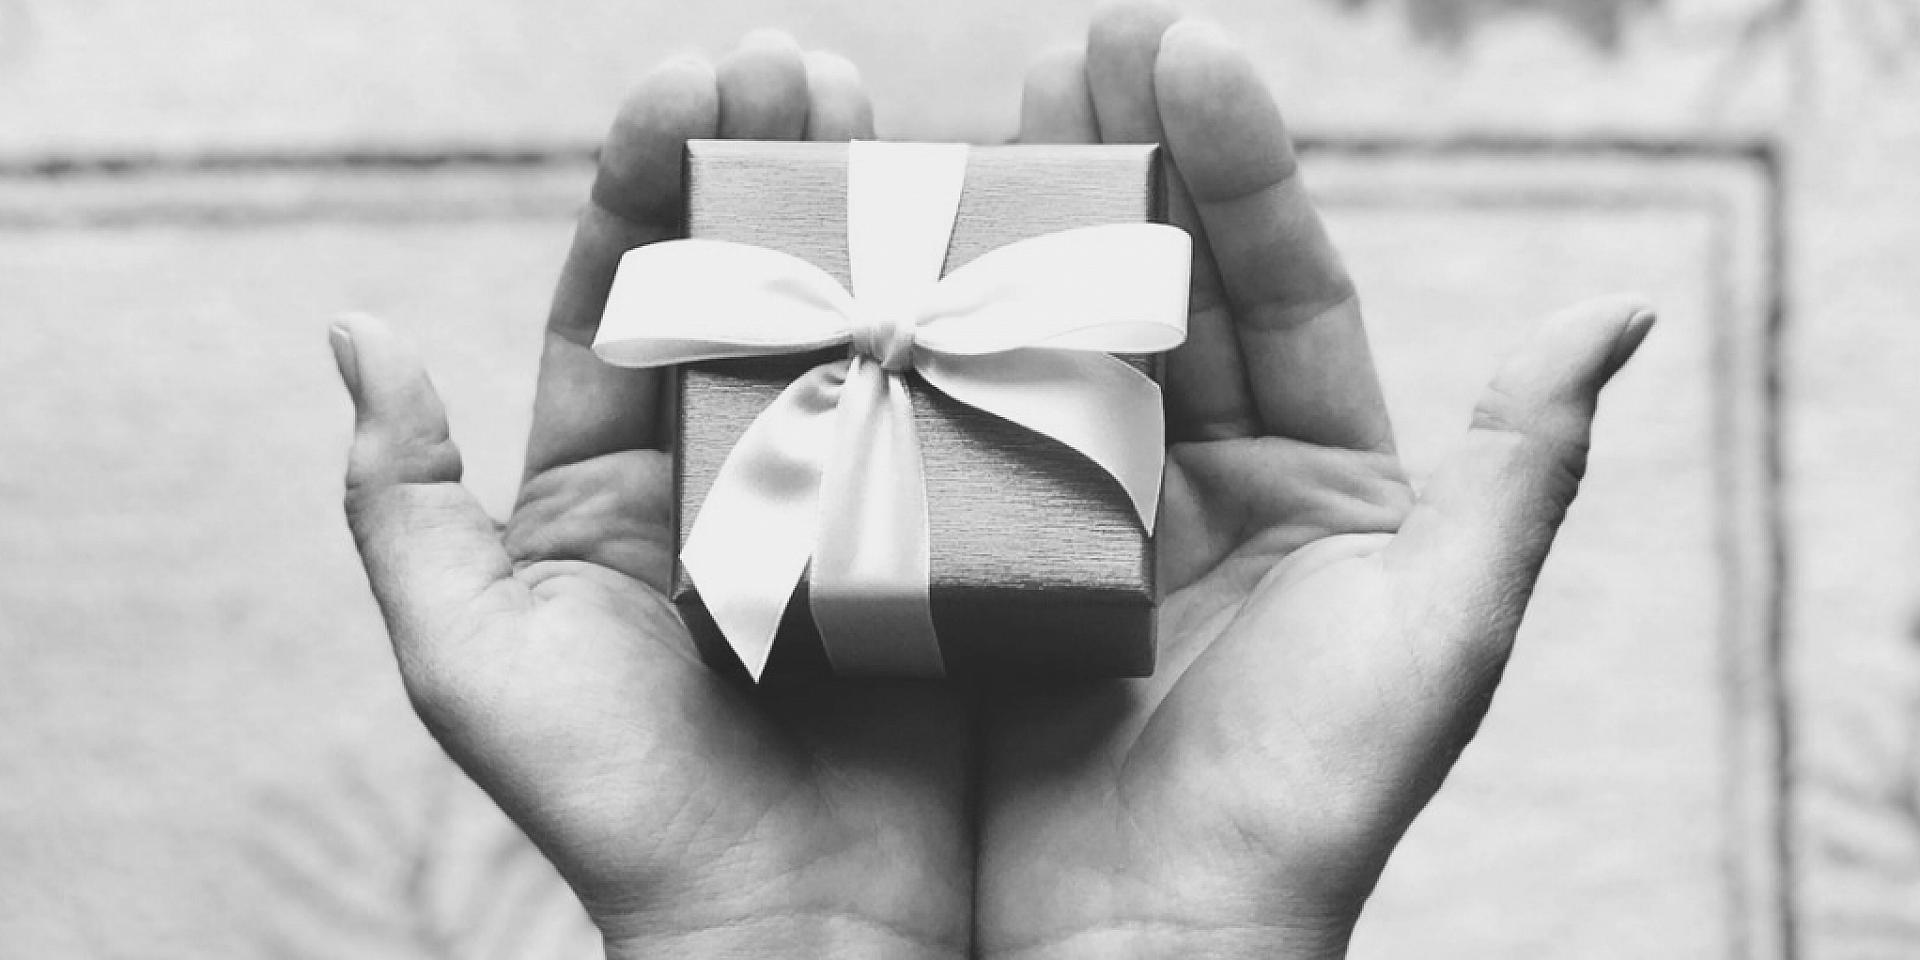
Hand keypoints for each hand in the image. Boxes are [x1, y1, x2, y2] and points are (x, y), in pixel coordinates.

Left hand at [330, 33, 971, 958]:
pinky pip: (944, 413)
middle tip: (807, 64)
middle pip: (742, 292)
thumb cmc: (616, 805)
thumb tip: (358, 336)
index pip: (619, 302)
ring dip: (865, 218)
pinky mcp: (931, 540)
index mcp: (607, 488)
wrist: (788, 923)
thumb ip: (408, 506)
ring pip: (846, 330)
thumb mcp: (472, 658)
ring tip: (888, 114)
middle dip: (765, 167)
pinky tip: (979, 238)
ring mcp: (835, 501)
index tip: (689, 81)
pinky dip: (958, 325)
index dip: (646, 188)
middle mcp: (723, 477)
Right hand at [974, 5, 1654, 957]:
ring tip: (991, 105)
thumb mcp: (1437, 637)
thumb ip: (1520, 470)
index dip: (1240, 171)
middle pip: (1163, 289)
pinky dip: (943, 340)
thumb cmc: (1308, 807)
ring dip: (1028, 222)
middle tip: (1076, 46)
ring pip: (1062, 339)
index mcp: (1318, 483)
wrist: (1144, 946)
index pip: (1282, 292)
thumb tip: (1617, 308)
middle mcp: (1202, 482)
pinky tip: (911, 254)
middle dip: (1124, 159)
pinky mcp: (990, 561)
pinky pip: (969, 428)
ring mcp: (1087, 515)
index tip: (1188, 55)